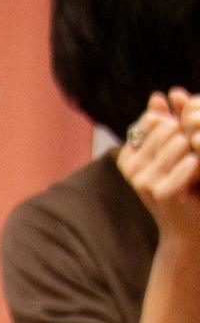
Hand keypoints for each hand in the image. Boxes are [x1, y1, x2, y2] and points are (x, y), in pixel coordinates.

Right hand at [120, 91, 199, 245]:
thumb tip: (159, 95)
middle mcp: (131, 168)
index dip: (179, 125)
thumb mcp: (176, 150)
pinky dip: (198, 164)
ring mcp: (142, 181)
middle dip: (188, 134)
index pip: (156, 120)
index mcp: (129, 156)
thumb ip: (168, 122)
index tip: (187, 144)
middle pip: (167, 127)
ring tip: (196, 164)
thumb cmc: (187, 186)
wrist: (190, 227)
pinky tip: (197, 170)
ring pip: (178, 140)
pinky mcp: (159, 192)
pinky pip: (187, 162)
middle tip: (193, 154)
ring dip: (196, 148)